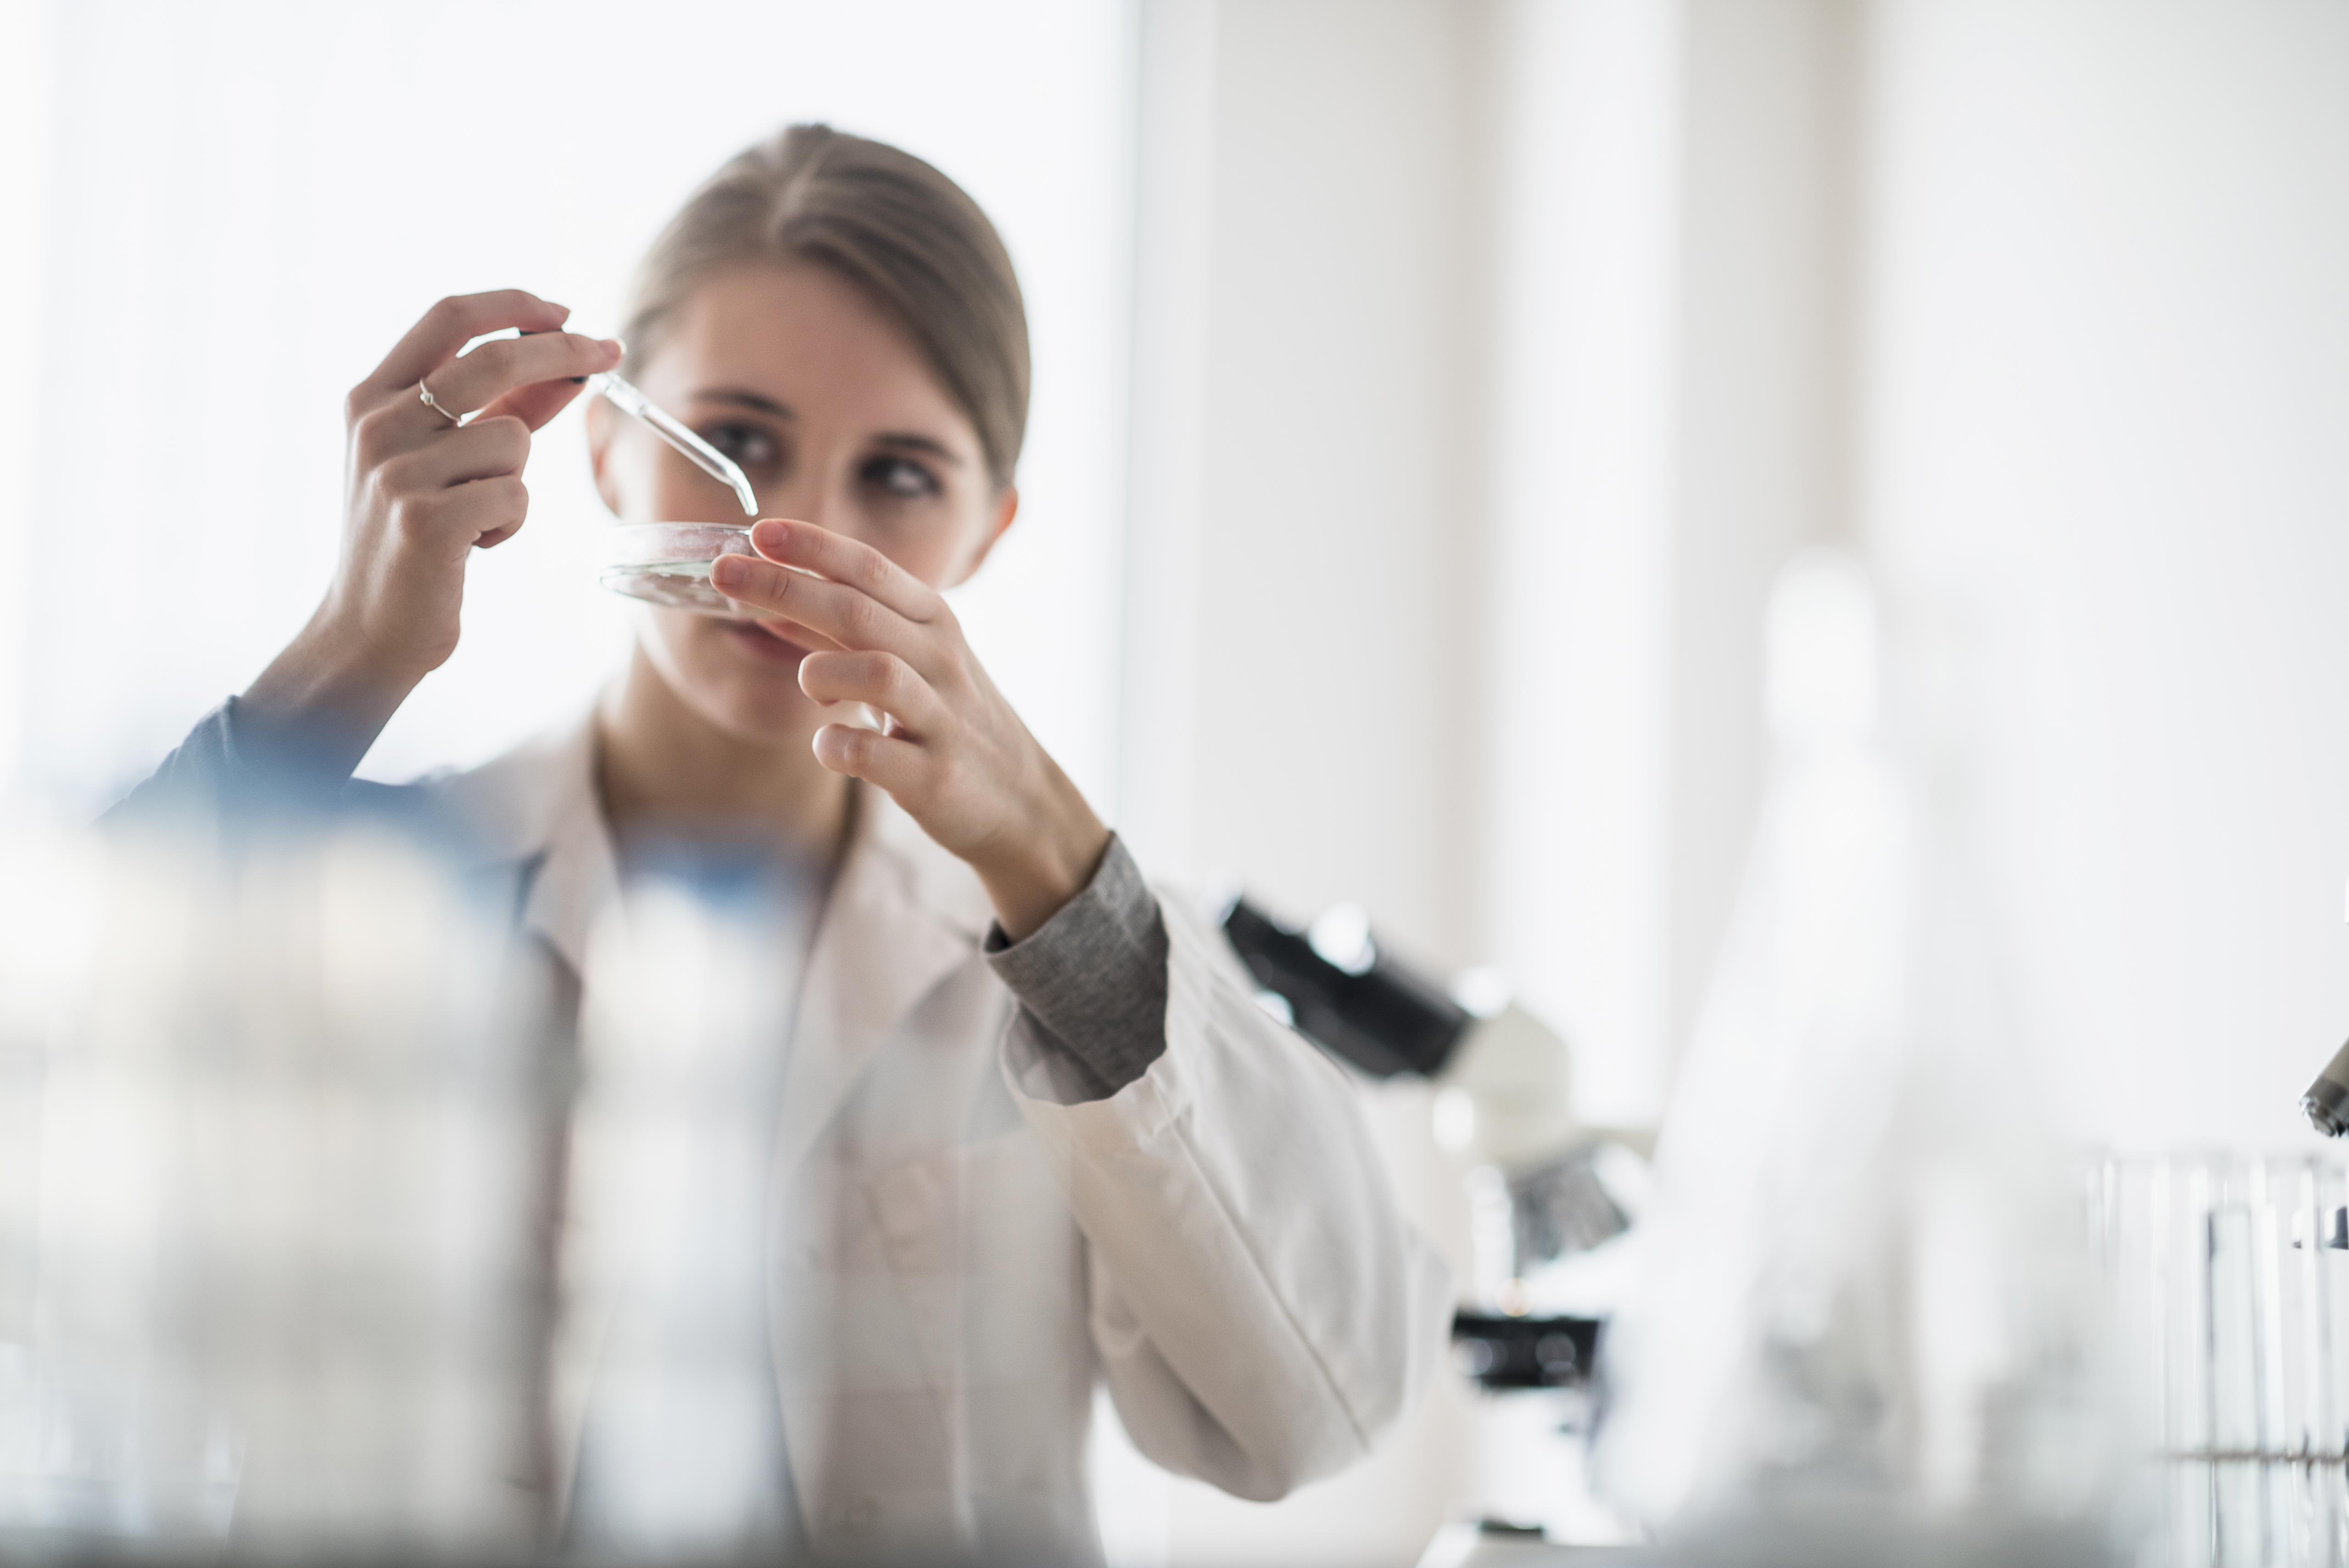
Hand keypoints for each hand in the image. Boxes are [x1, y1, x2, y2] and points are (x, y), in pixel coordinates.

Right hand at [244, 291, 621, 770]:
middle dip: (562, 351)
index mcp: (372, 397)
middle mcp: (377, 424)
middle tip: (610, 355)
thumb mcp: (444, 460)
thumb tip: (570, 365)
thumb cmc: (413, 538)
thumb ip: (501, 409)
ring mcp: (397, 471)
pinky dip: (511, 522)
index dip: (515, 305)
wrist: (369, 628)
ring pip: (514, 439)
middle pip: (492, 357)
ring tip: (478, 515)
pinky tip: (473, 546)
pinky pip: (515, 495)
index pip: (448, 317)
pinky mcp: (427, 521)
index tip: (567, 312)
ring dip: (517, 478)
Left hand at [710, 518, 1110, 939]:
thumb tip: (770, 604)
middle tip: (722, 573)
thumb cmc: (951, 722)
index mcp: (934, 624)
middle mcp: (941, 660)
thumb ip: (842, 635)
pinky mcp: (933, 776)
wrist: (1021, 801)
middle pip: (856, 609)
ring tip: (814, 690)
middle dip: (783, 585)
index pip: (869, 567)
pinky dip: (833, 746)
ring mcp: (941, 718)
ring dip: (821, 672)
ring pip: (875, 671)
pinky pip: (869, 753)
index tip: (757, 530)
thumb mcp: (909, 664)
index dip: (812, 545)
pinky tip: (828, 746)